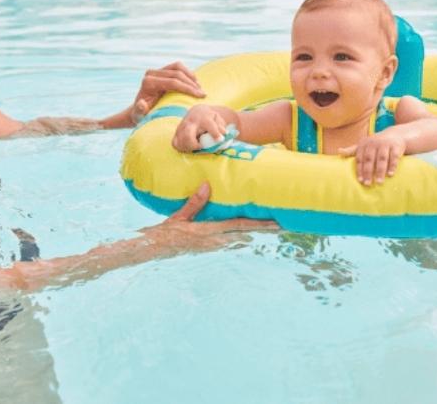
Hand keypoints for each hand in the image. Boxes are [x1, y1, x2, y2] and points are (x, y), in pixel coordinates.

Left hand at [130, 62, 205, 123]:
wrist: (140, 111)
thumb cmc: (142, 117)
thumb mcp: (140, 116)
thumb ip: (140, 111)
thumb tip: (142, 103)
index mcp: (148, 83)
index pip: (173, 82)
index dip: (188, 88)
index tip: (201, 96)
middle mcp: (150, 73)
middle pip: (177, 74)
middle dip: (192, 84)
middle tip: (203, 94)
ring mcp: (156, 70)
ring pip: (178, 67)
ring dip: (191, 77)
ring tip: (200, 89)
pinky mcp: (162, 69)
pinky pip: (178, 67)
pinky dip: (187, 73)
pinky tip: (194, 84)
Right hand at [138, 183, 278, 254]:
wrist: (153, 251)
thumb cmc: (164, 233)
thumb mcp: (179, 216)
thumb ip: (195, 202)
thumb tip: (207, 185)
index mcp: (208, 232)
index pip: (239, 226)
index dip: (259, 224)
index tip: (275, 222)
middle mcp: (214, 241)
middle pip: (245, 233)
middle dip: (263, 229)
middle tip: (282, 225)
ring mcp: (213, 246)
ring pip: (239, 238)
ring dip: (254, 232)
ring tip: (270, 226)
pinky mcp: (209, 247)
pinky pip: (229, 240)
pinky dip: (241, 235)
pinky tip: (248, 232)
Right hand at [172, 105, 227, 151]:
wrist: (197, 111)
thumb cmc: (210, 118)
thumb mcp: (218, 119)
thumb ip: (221, 127)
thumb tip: (224, 134)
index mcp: (204, 118)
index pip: (209, 125)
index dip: (215, 133)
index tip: (220, 140)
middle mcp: (191, 122)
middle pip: (188, 134)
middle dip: (192, 143)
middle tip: (200, 147)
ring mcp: (182, 127)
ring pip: (181, 140)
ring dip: (188, 147)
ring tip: (196, 147)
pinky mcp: (177, 132)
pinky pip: (175, 143)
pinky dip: (180, 147)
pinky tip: (188, 147)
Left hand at [338, 132, 406, 185]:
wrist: (395, 134)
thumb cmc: (375, 143)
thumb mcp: (363, 145)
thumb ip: (351, 150)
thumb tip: (339, 151)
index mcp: (364, 144)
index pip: (360, 158)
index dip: (359, 170)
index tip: (360, 180)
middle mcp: (373, 143)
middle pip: (369, 159)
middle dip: (368, 172)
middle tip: (368, 184)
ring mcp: (385, 144)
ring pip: (382, 159)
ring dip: (380, 171)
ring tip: (379, 182)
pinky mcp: (395, 146)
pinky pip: (394, 157)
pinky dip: (392, 166)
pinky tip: (390, 175)